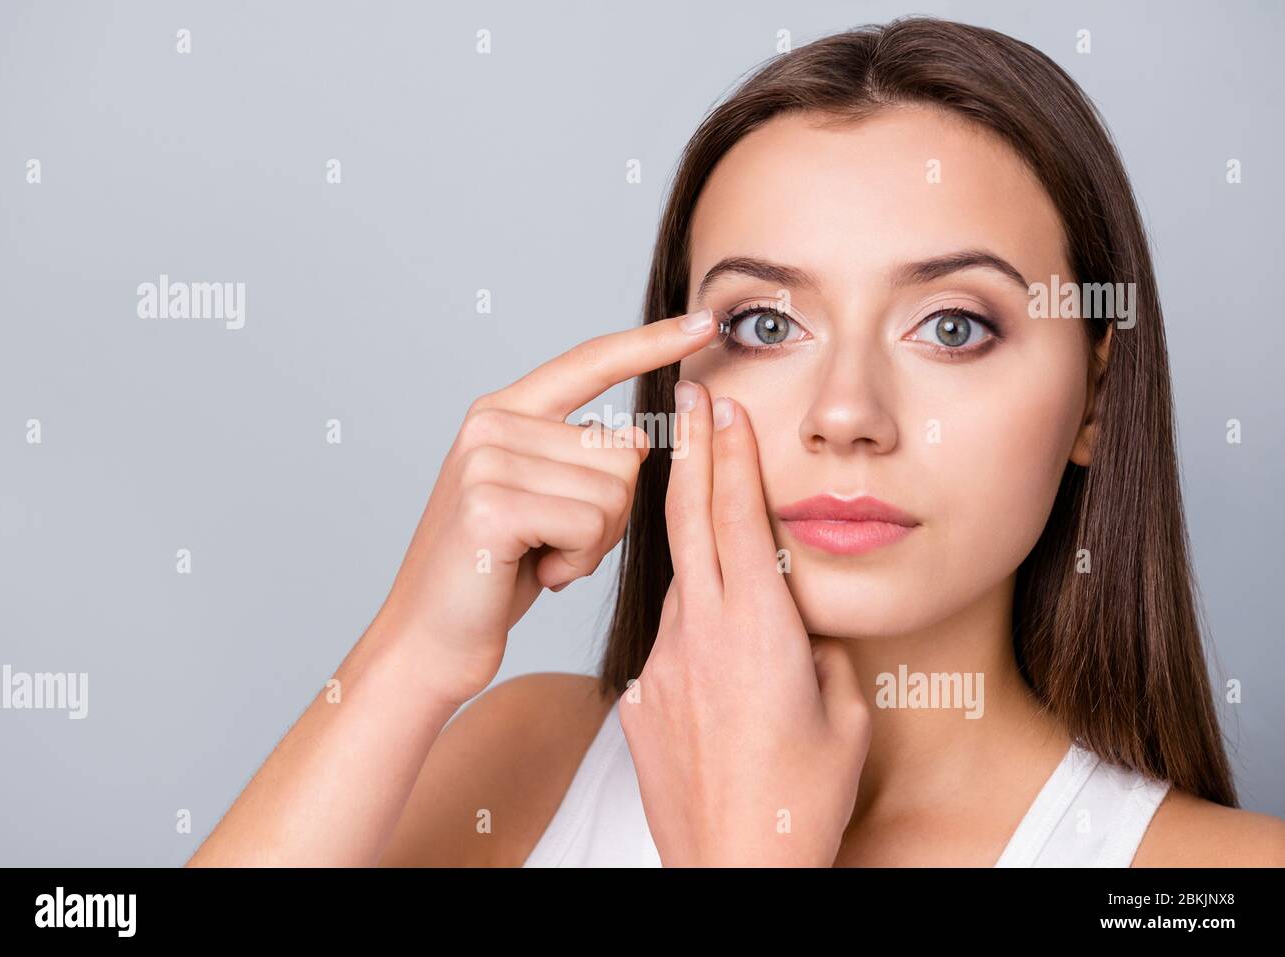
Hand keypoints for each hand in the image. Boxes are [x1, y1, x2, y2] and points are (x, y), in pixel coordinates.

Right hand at [373, 310, 719, 706]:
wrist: (428, 640)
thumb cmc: (494, 575)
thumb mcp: (544, 502)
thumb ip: (583, 459)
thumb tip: (637, 439)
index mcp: (504, 412)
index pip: (590, 362)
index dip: (651, 343)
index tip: (704, 321)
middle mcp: (492, 423)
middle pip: (623, 450)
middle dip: (612, 512)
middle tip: (555, 543)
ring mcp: (487, 460)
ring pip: (616, 491)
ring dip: (595, 543)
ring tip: (541, 558)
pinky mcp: (492, 505)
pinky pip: (593, 524)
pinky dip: (579, 561)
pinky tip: (536, 574)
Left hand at [618, 381, 871, 866]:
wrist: (733, 864)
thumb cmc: (803, 798)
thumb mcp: (843, 714)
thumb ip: (818, 651)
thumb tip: (798, 628)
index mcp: (757, 628)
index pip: (734, 517)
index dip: (728, 454)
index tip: (721, 404)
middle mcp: (700, 634)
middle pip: (687, 523)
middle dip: (689, 453)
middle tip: (687, 400)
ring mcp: (661, 665)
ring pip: (680, 585)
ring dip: (694, 549)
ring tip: (710, 534)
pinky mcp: (639, 699)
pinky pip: (668, 644)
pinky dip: (692, 632)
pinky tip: (718, 671)